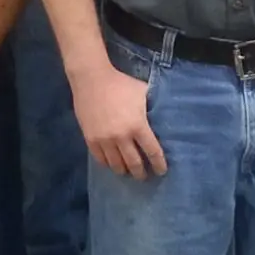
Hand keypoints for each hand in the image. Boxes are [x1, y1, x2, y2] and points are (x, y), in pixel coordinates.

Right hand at [71, 63, 165, 178]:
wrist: (92, 79)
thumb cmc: (120, 84)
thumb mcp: (142, 92)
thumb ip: (152, 106)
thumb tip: (163, 114)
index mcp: (138, 126)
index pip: (152, 152)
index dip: (159, 164)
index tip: (161, 171)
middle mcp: (122, 137)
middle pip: (134, 163)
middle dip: (141, 173)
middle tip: (145, 176)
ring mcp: (105, 140)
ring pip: (116, 165)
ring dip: (124, 171)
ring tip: (128, 172)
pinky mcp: (91, 139)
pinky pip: (100, 159)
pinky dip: (108, 164)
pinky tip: (112, 164)